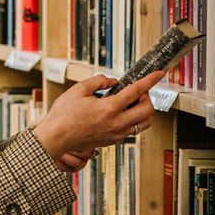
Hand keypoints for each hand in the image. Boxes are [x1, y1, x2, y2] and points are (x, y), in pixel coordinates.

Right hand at [33, 71, 164, 168]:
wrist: (55, 138)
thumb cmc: (63, 115)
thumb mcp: (79, 89)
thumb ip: (99, 81)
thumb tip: (113, 82)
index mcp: (109, 108)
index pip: (137, 90)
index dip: (150, 80)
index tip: (159, 74)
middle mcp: (116, 123)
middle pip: (148, 110)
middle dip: (147, 97)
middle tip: (137, 91)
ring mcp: (116, 134)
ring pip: (144, 123)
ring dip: (143, 111)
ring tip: (130, 104)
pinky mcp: (113, 141)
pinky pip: (132, 130)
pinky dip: (133, 120)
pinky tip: (121, 114)